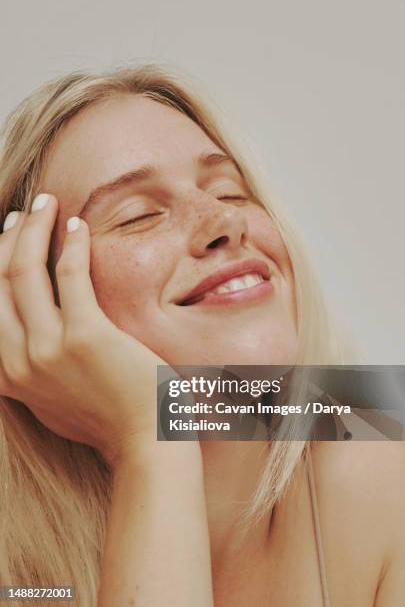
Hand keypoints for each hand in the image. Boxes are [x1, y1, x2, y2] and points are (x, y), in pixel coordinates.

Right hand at [0, 194, 165, 465]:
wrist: (145, 446)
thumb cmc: (109, 419)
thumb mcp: (53, 398)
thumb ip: (34, 367)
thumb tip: (31, 333)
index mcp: (7, 374)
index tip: (8, 237)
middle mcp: (17, 360)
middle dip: (9, 238)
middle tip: (26, 213)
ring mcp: (47, 349)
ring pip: (25, 270)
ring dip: (34, 229)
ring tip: (47, 205)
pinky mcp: (85, 336)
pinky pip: (70, 274)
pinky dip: (72, 244)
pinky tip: (78, 225)